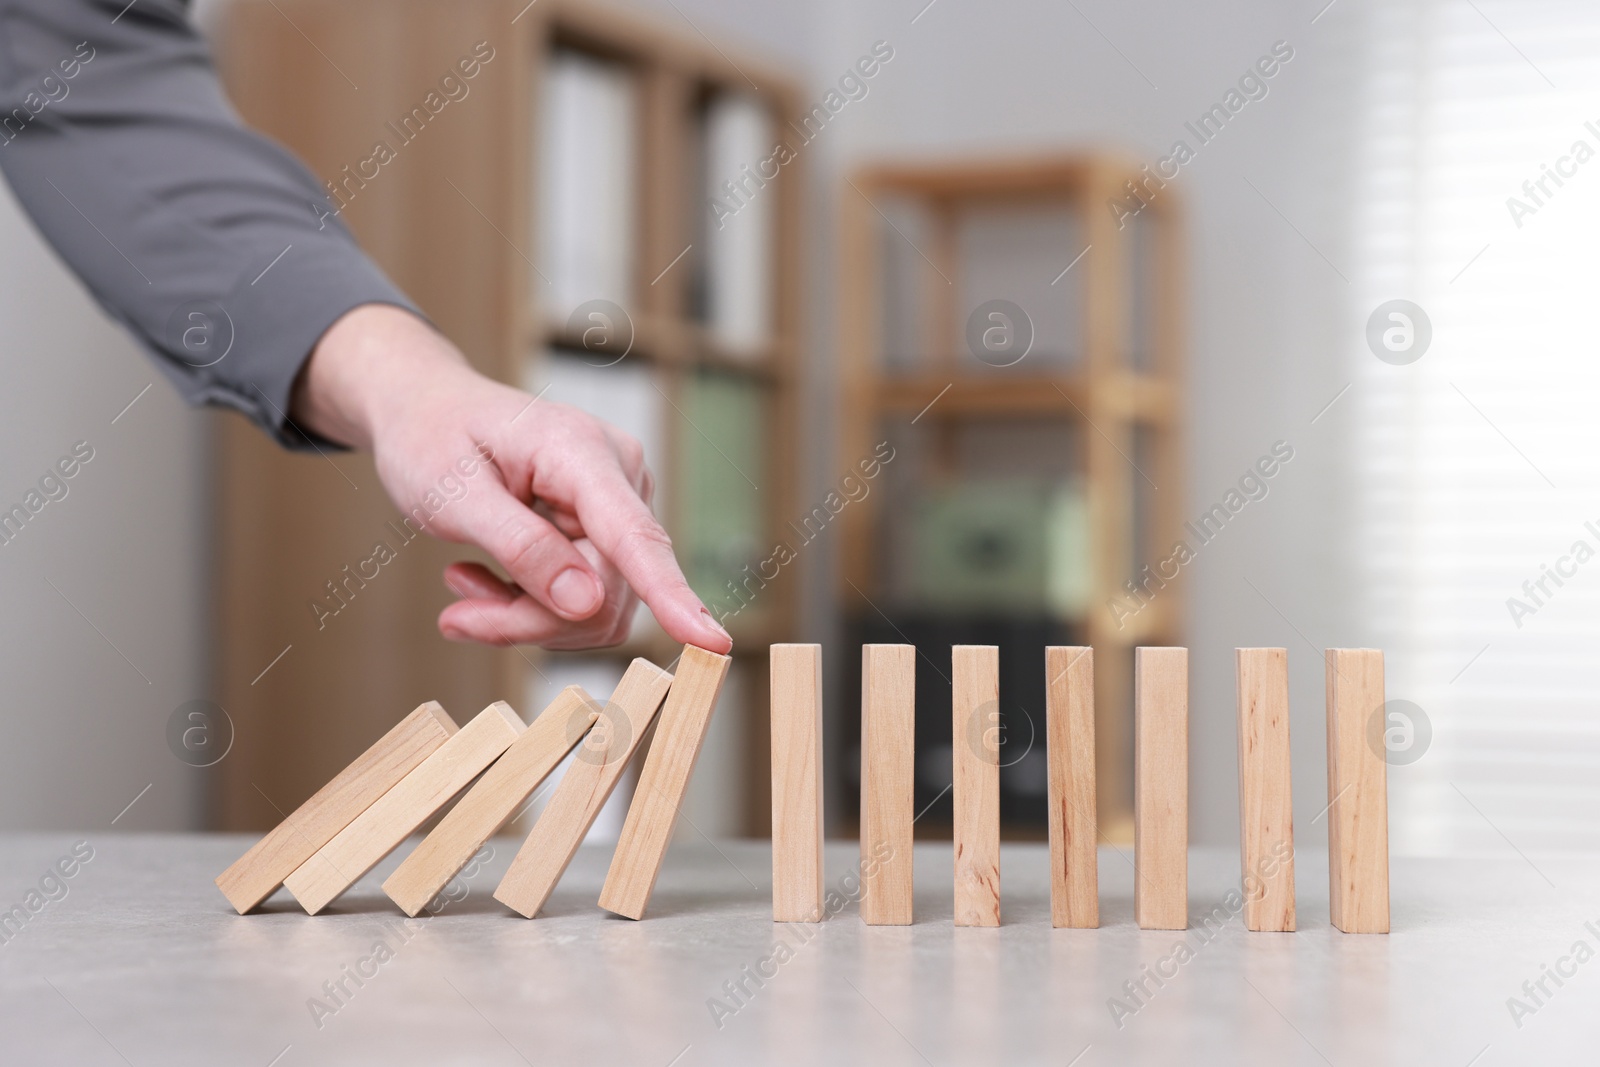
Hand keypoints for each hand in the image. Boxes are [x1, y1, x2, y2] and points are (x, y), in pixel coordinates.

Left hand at [290, 304, 731, 652]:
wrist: (428, 408)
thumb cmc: (432, 437)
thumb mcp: (453, 495)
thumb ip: (521, 547)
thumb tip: (586, 604)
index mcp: (580, 451)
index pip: (635, 537)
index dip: (671, 595)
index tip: (712, 642)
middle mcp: (619, 476)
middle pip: (604, 593)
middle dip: (528, 619)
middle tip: (458, 615)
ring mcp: (620, 505)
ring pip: (597, 607)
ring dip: (525, 616)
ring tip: (467, 586)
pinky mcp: (610, 531)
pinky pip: (588, 599)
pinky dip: (532, 607)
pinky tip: (485, 579)